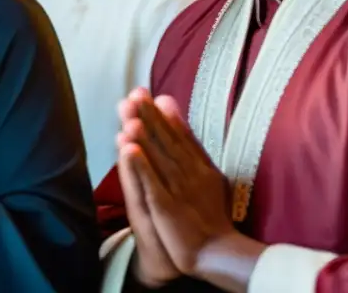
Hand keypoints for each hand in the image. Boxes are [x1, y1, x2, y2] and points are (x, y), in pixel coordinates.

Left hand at [117, 88, 236, 277]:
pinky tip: (129, 150)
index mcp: (199, 166)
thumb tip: (175, 113)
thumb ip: (192, 146)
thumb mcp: (208, 176)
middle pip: (166, 142)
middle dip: (149, 118)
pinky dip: (141, 166)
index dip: (163, 115)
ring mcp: (178, 190)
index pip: (178, 136)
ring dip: (144, 136)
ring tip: (130, 116)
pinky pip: (151, 184)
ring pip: (158, 158)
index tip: (149, 95)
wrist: (218, 252)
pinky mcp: (167, 207)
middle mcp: (189, 174)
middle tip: (134, 95)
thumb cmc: (209, 214)